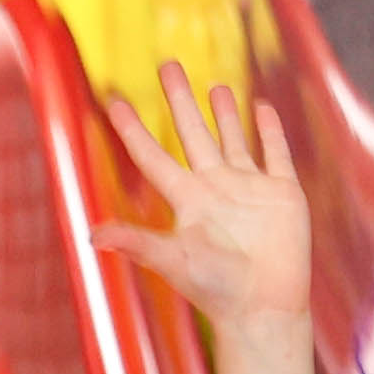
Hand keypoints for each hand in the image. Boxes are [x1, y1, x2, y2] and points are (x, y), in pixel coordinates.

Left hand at [94, 61, 313, 373]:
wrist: (265, 308)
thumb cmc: (217, 290)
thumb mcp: (173, 261)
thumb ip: (137, 243)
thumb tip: (91, 235)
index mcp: (187, 200)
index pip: (153, 156)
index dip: (133, 130)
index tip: (114, 100)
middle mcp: (215, 188)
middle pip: (192, 133)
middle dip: (179, 100)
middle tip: (167, 65)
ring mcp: (249, 188)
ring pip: (232, 139)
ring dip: (223, 113)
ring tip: (213, 84)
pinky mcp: (282, 194)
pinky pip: (275, 153)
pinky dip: (270, 130)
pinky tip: (261, 107)